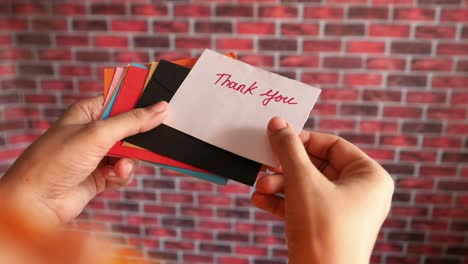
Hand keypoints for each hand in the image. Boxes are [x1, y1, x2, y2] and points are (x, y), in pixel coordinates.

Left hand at [0, 96, 167, 224]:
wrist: (36, 203)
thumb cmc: (56, 161)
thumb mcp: (98, 134)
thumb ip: (132, 122)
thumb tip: (161, 109)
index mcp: (89, 112)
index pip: (122, 100)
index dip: (141, 103)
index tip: (163, 106)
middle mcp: (94, 131)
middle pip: (131, 128)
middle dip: (138, 139)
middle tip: (148, 142)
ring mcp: (98, 154)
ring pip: (132, 153)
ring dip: (129, 161)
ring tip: (118, 167)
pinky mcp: (102, 175)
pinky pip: (125, 171)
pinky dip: (122, 175)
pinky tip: (111, 178)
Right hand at [252, 117, 393, 263]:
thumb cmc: (323, 230)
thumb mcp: (303, 181)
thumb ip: (288, 149)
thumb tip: (278, 123)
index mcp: (369, 176)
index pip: (333, 144)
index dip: (303, 140)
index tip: (277, 139)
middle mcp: (361, 192)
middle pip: (316, 165)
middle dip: (285, 167)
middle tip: (263, 163)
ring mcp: (344, 211)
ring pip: (307, 186)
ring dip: (279, 184)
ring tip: (259, 187)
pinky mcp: (327, 227)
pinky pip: (304, 205)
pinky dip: (282, 201)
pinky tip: (260, 200)